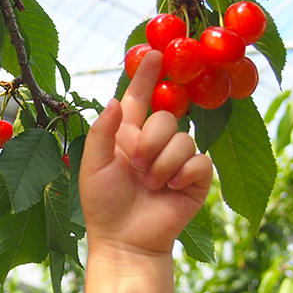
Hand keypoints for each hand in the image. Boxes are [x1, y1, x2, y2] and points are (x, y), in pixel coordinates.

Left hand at [79, 50, 212, 254]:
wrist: (125, 241)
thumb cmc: (103, 205)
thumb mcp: (93, 165)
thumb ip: (103, 131)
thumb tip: (117, 99)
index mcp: (128, 135)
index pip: (140, 97)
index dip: (147, 75)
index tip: (155, 51)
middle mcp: (154, 143)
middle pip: (165, 116)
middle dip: (151, 140)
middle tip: (137, 166)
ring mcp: (177, 160)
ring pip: (183, 138)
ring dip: (163, 163)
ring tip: (151, 184)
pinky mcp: (195, 179)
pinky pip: (200, 160)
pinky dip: (183, 173)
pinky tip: (171, 189)